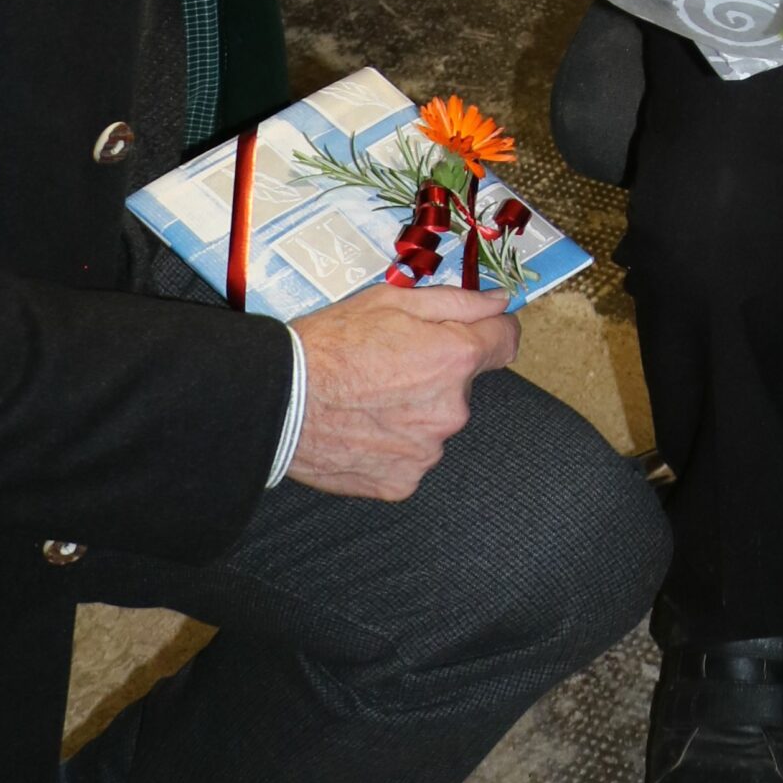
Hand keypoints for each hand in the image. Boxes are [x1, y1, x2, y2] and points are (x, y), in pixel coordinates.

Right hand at [286, 284, 518, 499]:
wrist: (276, 401)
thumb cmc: (329, 344)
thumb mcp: (392, 300)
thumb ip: (457, 301)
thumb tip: (501, 302)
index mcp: (456, 357)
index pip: (506, 342)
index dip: (492, 331)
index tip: (477, 331)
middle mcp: (453, 409)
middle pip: (463, 385)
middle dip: (437, 374)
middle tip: (388, 368)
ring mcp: (429, 450)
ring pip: (434, 424)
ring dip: (413, 412)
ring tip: (366, 401)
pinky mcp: (403, 481)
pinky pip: (410, 458)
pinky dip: (392, 446)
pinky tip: (361, 430)